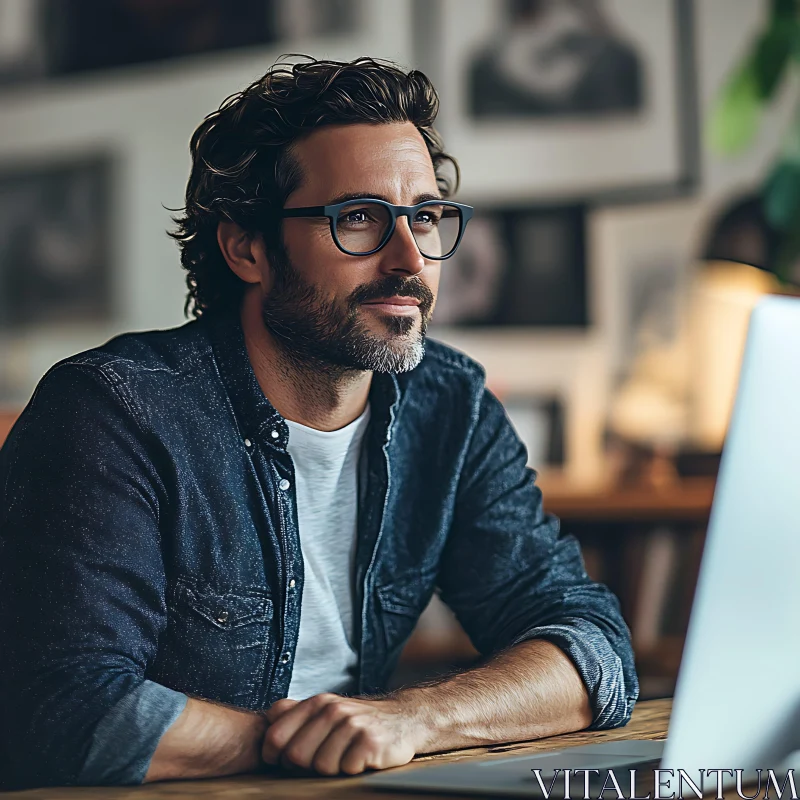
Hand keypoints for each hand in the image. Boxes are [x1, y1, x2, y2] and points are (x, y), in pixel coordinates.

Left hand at [261, 692, 427, 775]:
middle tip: (324, 759)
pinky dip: (353, 770)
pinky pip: (346, 770)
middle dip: (306, 766)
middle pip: (296, 757)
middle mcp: (333, 710)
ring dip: (334, 769)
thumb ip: (295, 712)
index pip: (275, 737)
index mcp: (317, 703)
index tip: (286, 761)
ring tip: (346, 756)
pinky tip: (362, 758)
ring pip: (321, 767)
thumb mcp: (326, 710)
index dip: (275, 756)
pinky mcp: (370, 742)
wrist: (403, 719)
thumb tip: (268, 718)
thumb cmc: (358, 722)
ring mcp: (352, 724)